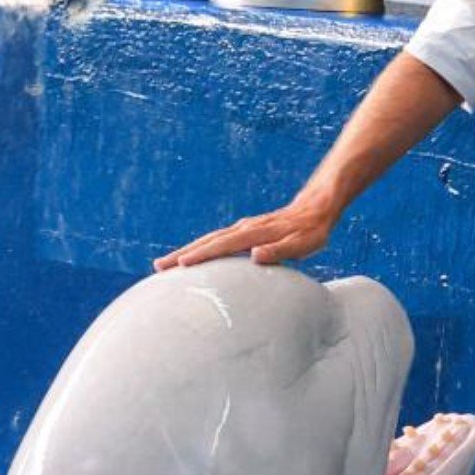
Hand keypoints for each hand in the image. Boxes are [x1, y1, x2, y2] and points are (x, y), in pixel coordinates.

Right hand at [153, 195, 339, 270]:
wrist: (316, 208)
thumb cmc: (312, 230)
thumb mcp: (302, 244)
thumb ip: (280, 250)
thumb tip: (256, 255)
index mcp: (254, 233)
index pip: (222, 245)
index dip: (202, 255)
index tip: (180, 265)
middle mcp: (244, 228)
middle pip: (207, 241)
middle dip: (183, 254)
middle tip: (158, 267)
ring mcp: (243, 228)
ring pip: (209, 239)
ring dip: (187, 250)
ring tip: (165, 264)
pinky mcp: (244, 230)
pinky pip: (217, 240)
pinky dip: (201, 247)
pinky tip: (193, 257)